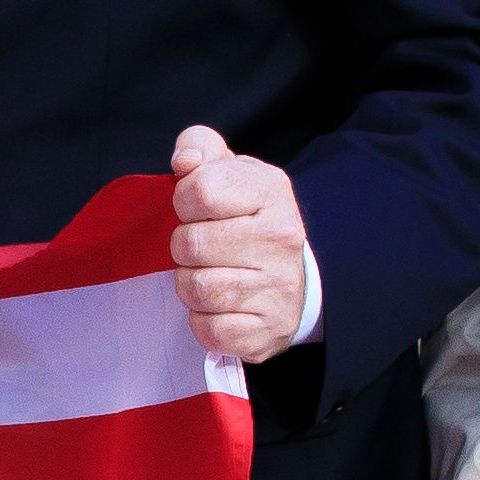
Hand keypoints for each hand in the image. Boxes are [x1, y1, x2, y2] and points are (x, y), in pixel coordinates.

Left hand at [166, 126, 310, 366]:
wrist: (295, 279)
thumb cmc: (248, 220)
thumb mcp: (229, 172)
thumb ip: (200, 148)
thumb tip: (184, 161)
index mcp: (271, 191)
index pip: (199, 191)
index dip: (184, 201)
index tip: (197, 210)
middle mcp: (282, 238)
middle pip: (190, 244)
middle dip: (184, 247)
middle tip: (203, 249)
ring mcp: (278, 288)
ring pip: (196, 288)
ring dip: (189, 285)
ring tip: (209, 275)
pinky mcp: (266, 332)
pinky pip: (208, 329)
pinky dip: (203, 321)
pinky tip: (219, 308)